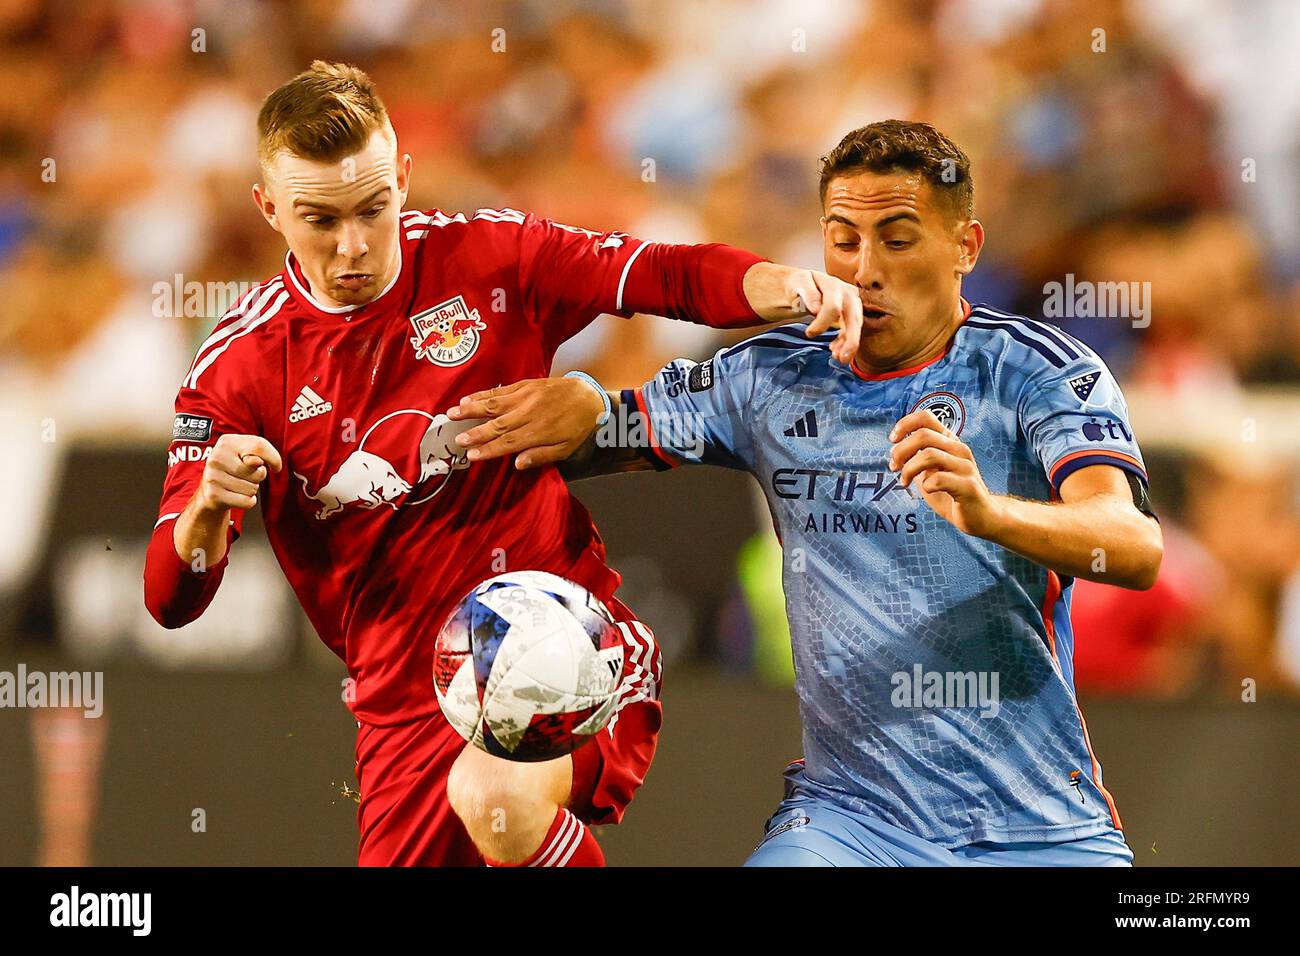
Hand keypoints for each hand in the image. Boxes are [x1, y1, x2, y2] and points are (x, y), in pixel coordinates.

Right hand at [196, 434, 282, 512]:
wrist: (209, 491)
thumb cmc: (234, 468)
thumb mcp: (246, 453)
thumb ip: (258, 450)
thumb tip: (257, 461)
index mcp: (227, 442)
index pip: (259, 446)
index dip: (274, 458)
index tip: (276, 467)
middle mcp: (216, 457)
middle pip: (259, 472)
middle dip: (258, 477)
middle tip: (244, 475)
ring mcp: (213, 476)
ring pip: (253, 489)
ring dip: (252, 490)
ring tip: (237, 484)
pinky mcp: (214, 495)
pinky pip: (247, 502)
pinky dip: (247, 502)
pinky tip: (236, 496)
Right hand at [448, 378, 605, 469]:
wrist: (589, 396)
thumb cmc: (577, 427)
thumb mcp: (566, 449)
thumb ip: (541, 456)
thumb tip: (517, 464)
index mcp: (538, 432)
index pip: (508, 443)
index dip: (488, 450)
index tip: (471, 456)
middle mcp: (529, 414)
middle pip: (497, 425)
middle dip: (475, 433)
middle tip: (456, 440)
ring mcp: (525, 397)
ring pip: (494, 405)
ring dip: (472, 410)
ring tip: (452, 414)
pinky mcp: (525, 385)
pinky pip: (500, 391)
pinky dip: (483, 394)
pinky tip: (468, 398)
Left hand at [786, 269, 862, 364]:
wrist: (805, 284)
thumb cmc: (800, 283)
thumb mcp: (798, 282)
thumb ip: (806, 292)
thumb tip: (816, 308)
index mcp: (833, 285)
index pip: (833, 307)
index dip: (822, 324)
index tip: (809, 334)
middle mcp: (847, 294)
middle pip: (853, 318)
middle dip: (850, 340)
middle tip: (842, 358)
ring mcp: (852, 304)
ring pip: (856, 326)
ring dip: (849, 344)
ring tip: (839, 359)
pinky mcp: (851, 313)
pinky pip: (852, 330)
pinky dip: (845, 342)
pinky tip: (837, 351)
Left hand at [888, 410, 1000, 536]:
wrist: (980, 516)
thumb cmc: (952, 492)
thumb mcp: (931, 470)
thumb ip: (917, 458)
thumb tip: (894, 452)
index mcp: (949, 442)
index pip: (926, 417)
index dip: (905, 424)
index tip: (892, 439)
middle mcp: (958, 449)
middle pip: (923, 435)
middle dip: (901, 450)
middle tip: (894, 466)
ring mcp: (965, 467)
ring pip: (929, 455)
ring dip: (909, 469)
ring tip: (904, 481)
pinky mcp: (968, 486)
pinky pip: (939, 479)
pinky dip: (926, 485)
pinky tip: (926, 490)